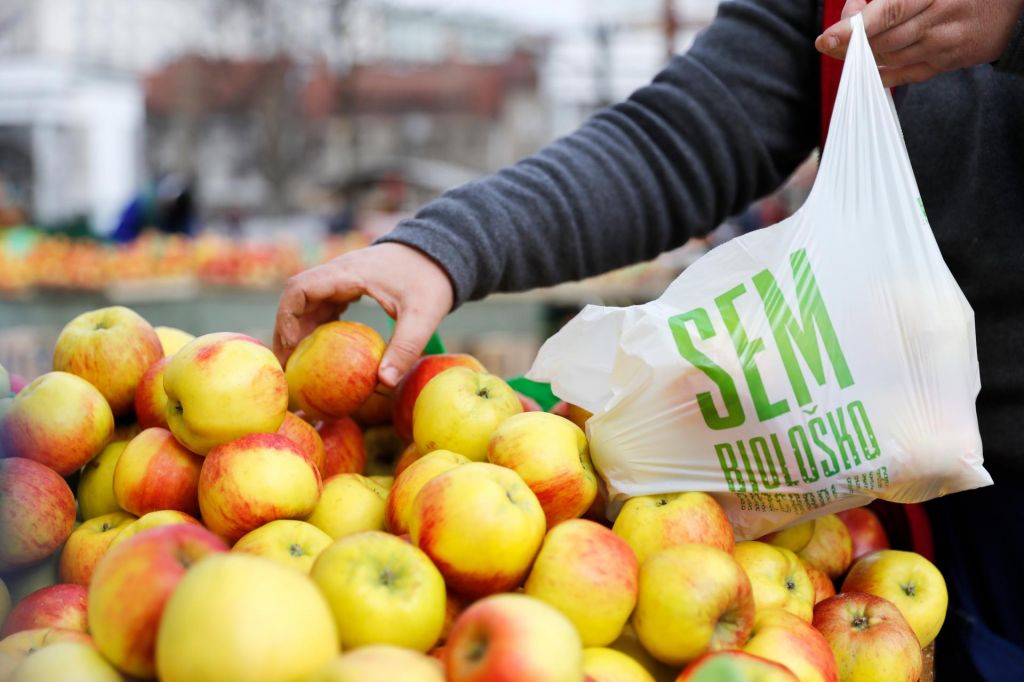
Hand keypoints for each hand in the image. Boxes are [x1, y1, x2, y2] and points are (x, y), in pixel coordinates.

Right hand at [274, 242, 453, 386]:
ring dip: (300, 329)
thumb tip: (384, 382)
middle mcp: (339, 272)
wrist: (442, 253)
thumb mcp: (423, 316)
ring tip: (298, 363)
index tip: (291, 347)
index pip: (299, 288)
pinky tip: (320, 350)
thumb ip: (405, 347)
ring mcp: (343, 277)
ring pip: (308, 301)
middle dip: (286, 329)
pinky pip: (323, 304)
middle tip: (287, 365)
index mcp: (348, 272)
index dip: (287, 317)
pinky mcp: (350, 285)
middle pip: (296, 297)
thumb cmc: (432, 280)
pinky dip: (316, 325)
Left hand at [816, 0, 1023, 86]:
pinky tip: (864, 69)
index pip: (889, 11)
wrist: (1013, 6)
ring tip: (841, 51)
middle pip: (884, 39)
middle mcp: (940, 19)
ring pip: (891, 58)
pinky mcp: (948, 63)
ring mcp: (945, 45)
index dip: (856, 26)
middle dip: (849, 45)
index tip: (828, 37)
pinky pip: (907, 74)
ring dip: (860, 58)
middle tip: (828, 42)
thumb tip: (856, 8)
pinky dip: (881, 73)